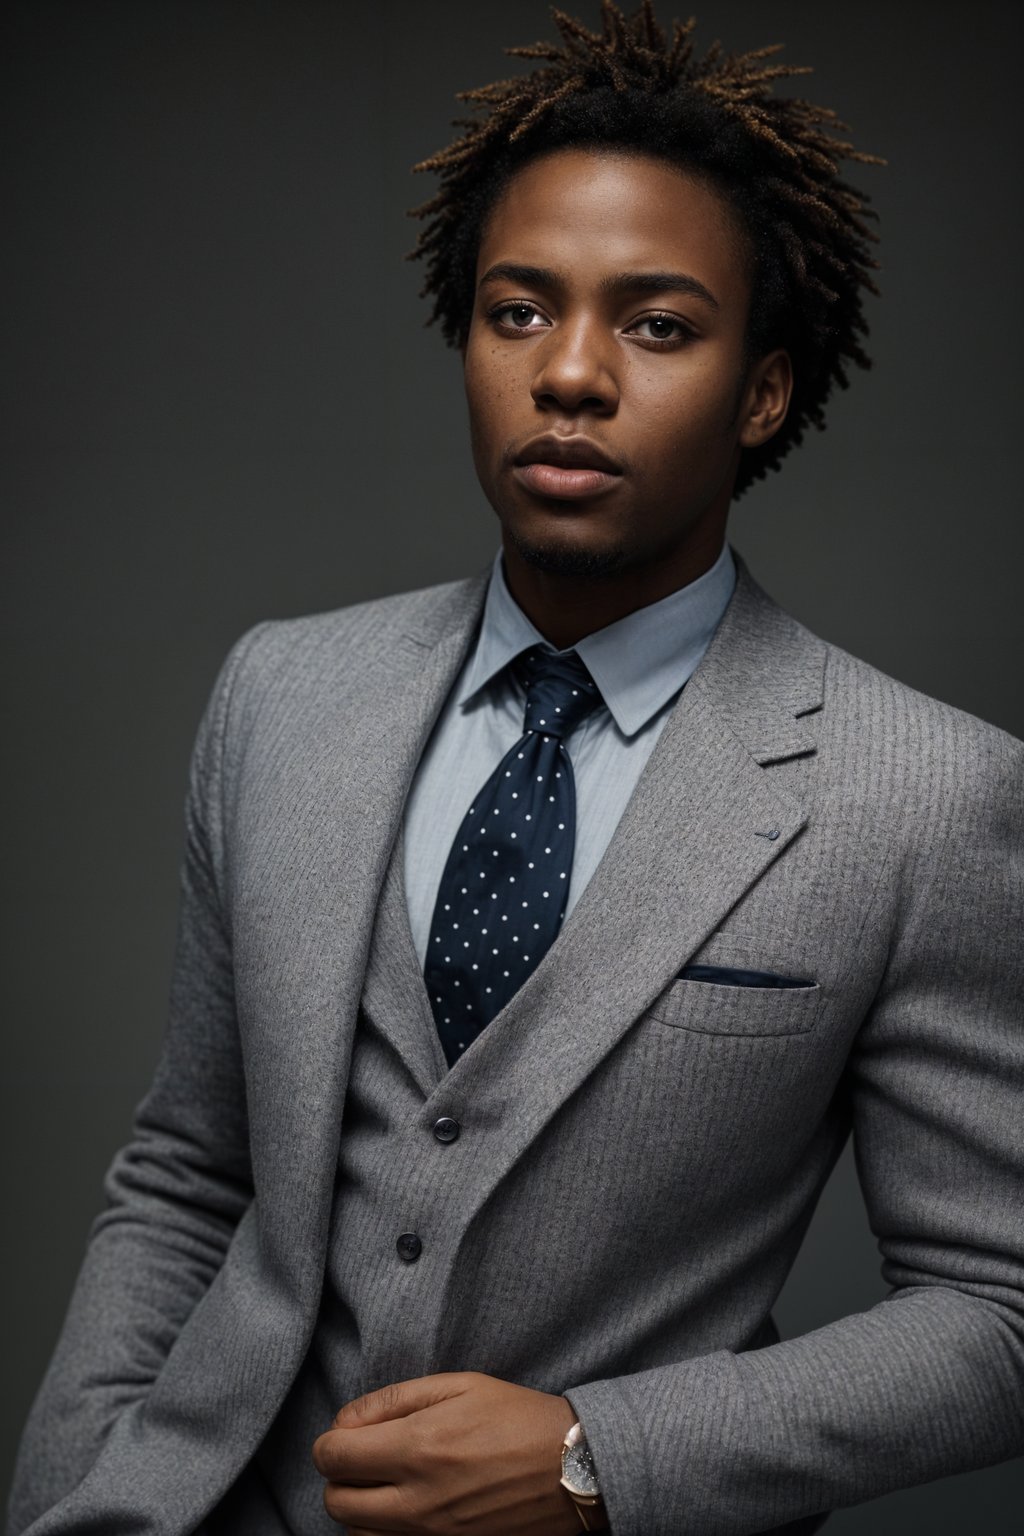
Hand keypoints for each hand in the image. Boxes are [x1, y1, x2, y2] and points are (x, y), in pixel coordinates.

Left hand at [312, 1370, 591, 1533]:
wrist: (574, 1468)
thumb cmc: (518, 1417)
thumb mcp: (460, 1385)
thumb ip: (396, 1399)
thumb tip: (346, 1420)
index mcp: (419, 1447)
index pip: (332, 1456)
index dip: (331, 1440)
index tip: (351, 1433)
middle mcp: (419, 1500)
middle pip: (335, 1502)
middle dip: (341, 1476)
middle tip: (367, 1458)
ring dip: (360, 1510)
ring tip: (388, 1485)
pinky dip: (385, 1535)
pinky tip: (406, 1510)